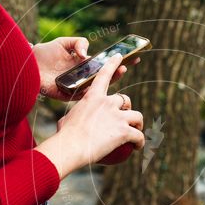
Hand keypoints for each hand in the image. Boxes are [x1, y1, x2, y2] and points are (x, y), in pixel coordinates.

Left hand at [33, 36, 138, 100]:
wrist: (27, 64)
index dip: (117, 60)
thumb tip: (87, 55)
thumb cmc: (45, 52)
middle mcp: (82, 76)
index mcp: (83, 64)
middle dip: (119, 70)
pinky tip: (103, 85)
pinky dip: (94, 92)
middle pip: (105, 76)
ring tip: (121, 71)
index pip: (104, 63)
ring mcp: (77, 86)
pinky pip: (83, 95)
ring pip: (98, 86)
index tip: (132, 54)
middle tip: (130, 63)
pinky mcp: (68, 95)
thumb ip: (78, 43)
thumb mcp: (63, 42)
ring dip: (111, 80)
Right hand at [34, 54, 144, 177]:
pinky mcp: (124, 131)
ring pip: (138, 116)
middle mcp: (107, 102)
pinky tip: (138, 147)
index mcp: (92, 97)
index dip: (113, 64)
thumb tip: (67, 122)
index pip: (104, 75)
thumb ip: (73, 118)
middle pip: (126, 100)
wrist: (70, 148)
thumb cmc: (64, 137)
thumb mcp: (65, 121)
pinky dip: (140, 142)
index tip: (119, 56)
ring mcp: (117, 116)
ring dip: (138, 124)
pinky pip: (139, 135)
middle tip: (124, 120)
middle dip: (127, 108)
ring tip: (135, 133)